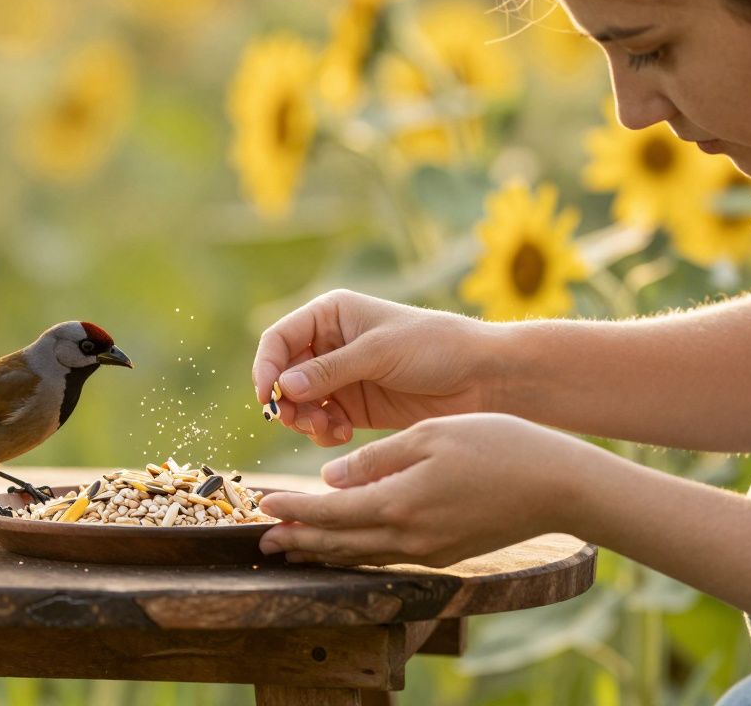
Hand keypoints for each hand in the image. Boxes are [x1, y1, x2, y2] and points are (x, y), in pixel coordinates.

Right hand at [252, 289, 499, 446]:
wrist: (482, 379)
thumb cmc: (436, 347)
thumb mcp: (380, 352)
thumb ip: (330, 370)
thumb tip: (284, 387)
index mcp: (332, 315)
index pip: (280, 339)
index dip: (267, 366)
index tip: (269, 397)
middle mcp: (331, 345)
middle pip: (284, 375)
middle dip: (287, 400)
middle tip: (301, 419)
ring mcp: (341, 378)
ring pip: (299, 403)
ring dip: (304, 419)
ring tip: (327, 429)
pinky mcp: (355, 407)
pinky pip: (321, 423)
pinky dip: (324, 432)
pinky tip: (343, 435)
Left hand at [257, 413, 599, 566]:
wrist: (559, 485)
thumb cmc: (497, 446)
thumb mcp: (428, 435)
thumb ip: (375, 460)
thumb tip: (331, 479)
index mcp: (399, 504)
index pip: (329, 513)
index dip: (293, 511)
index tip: (262, 505)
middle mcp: (409, 538)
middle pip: (339, 544)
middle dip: (299, 541)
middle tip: (264, 541)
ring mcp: (429, 551)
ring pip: (363, 555)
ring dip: (325, 552)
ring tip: (295, 549)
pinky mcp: (447, 553)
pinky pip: (389, 555)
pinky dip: (359, 551)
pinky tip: (351, 543)